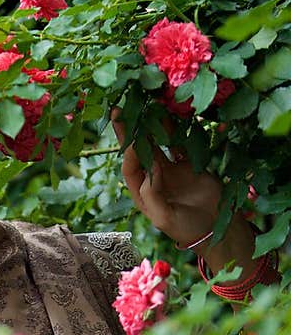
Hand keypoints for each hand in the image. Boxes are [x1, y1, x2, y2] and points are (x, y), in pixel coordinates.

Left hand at [111, 113, 221, 247]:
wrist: (216, 228)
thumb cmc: (187, 229)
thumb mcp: (165, 218)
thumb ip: (153, 197)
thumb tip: (150, 171)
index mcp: (143, 194)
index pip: (131, 169)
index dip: (131, 153)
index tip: (133, 138)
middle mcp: (153, 179)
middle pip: (138, 152)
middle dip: (129, 132)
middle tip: (119, 110)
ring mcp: (171, 170)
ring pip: (158, 144)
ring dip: (151, 127)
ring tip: (144, 105)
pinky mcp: (188, 164)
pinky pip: (180, 144)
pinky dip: (175, 130)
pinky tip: (170, 114)